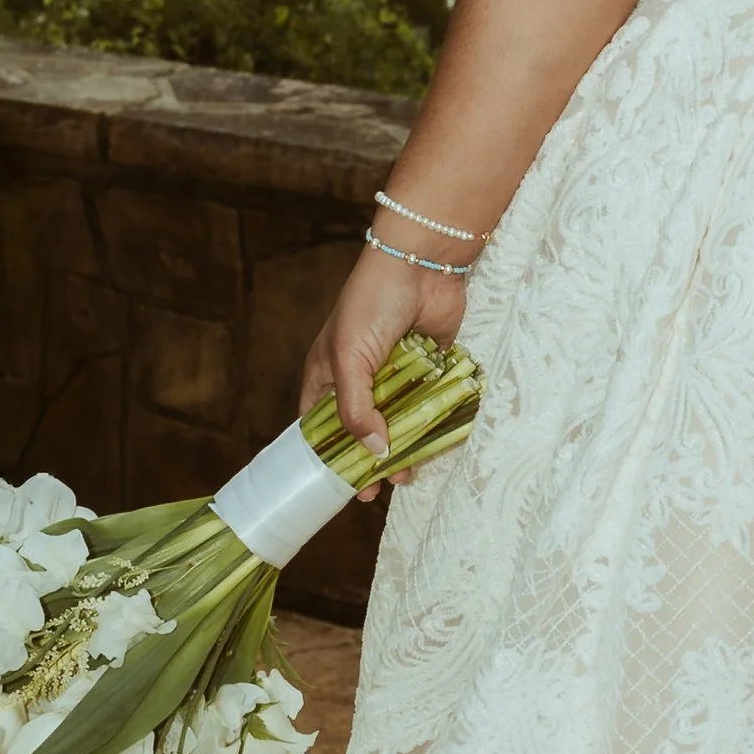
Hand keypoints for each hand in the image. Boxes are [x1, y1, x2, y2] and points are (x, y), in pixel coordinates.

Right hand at [300, 245, 471, 488]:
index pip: (320, 423)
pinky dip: (430, 424)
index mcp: (328, 373)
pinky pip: (428, 403)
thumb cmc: (371, 304)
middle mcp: (360, 376)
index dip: (328, 454)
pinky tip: (434, 447)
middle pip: (361, 428)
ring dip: (401, 448)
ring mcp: (396, 373)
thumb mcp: (351, 360)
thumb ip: (357, 409)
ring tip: (407, 475)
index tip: (341, 484)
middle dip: (368, 458)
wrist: (422, 263)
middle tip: (378, 490)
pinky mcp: (428, 367)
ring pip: (397, 420)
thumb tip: (373, 453)